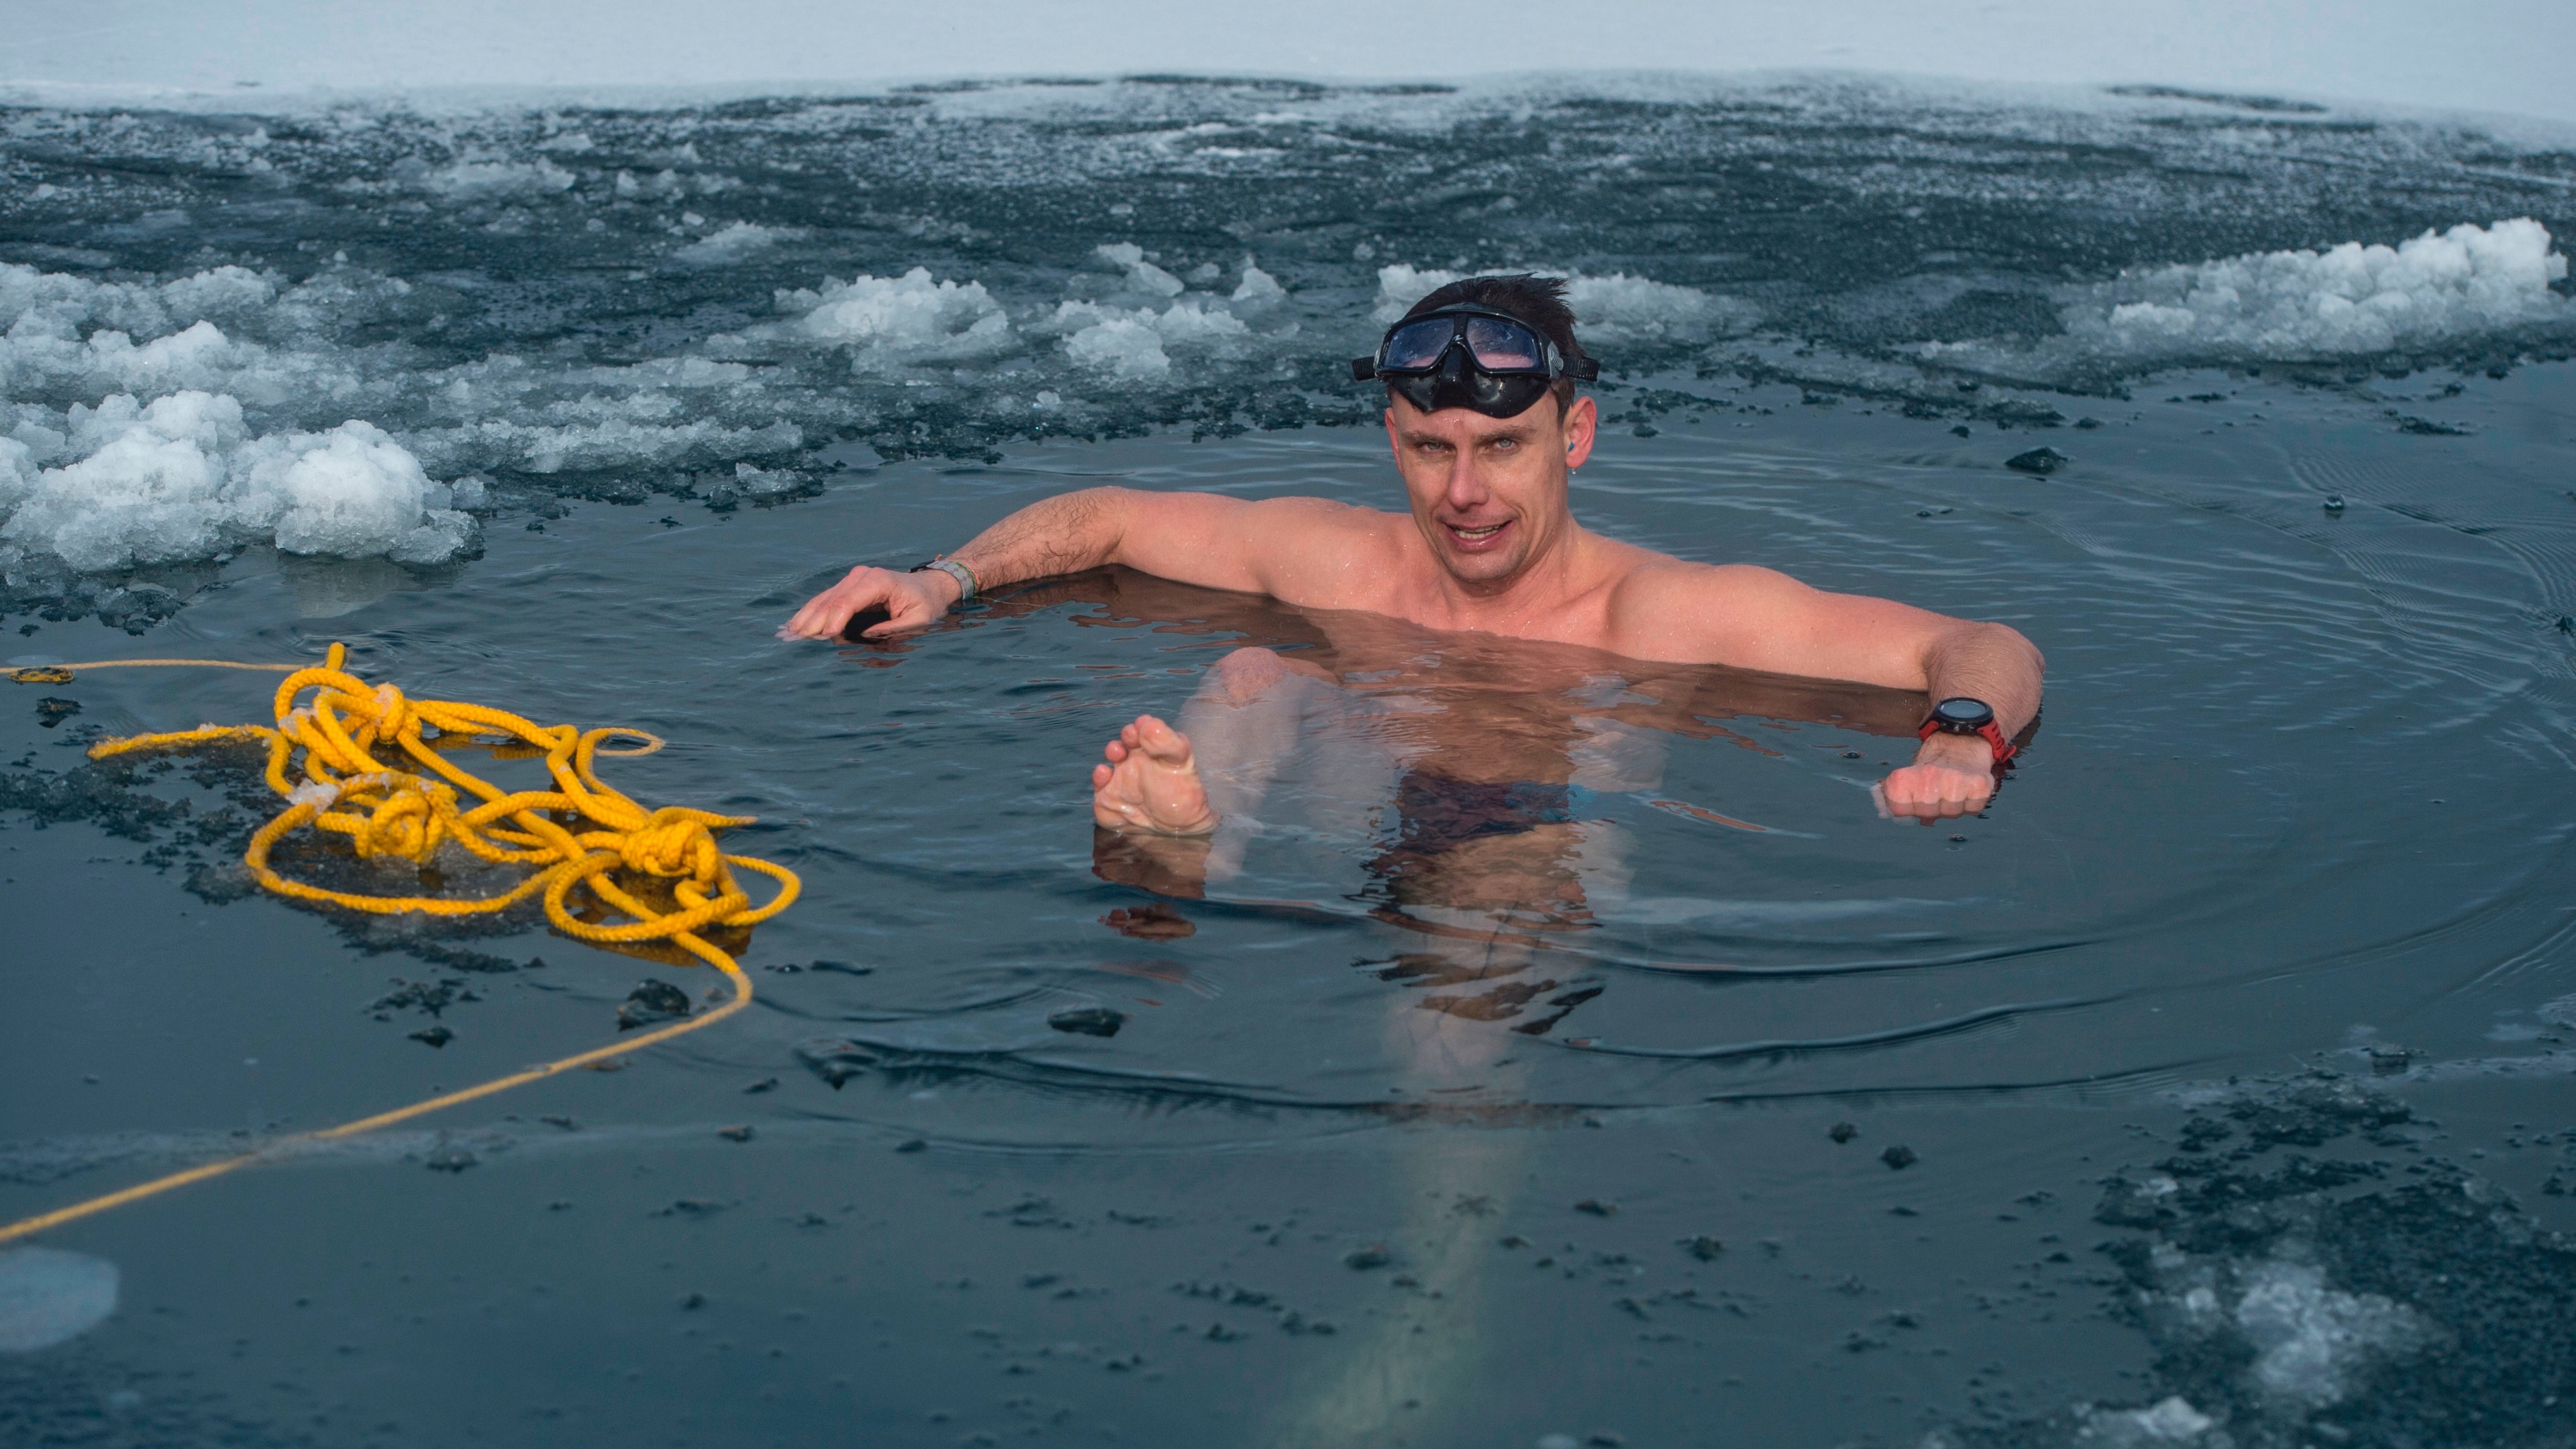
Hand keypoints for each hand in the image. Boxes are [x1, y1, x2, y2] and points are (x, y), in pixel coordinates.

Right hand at [777, 564, 959, 640]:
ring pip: (824, 598)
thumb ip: (893, 628)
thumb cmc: (926, 605)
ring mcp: (854, 578)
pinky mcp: (850, 585)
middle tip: (794, 639)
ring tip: (788, 633)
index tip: (823, 637)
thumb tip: (864, 635)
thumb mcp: (919, 620)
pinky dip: (812, 611)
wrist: (930, 586)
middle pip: (831, 599)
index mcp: (879, 581)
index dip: (833, 620)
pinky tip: (798, 624)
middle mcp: (862, 576)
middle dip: (812, 620)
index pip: (848, 601)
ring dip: (806, 616)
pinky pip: (827, 599)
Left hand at [1875, 732, 1996, 822]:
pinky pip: (1972, 810)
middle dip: (1931, 808)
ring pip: (1951, 814)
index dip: (1907, 808)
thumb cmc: (1932, 766)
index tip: (1912, 798)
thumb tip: (1888, 814)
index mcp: (1905, 777)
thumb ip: (1897, 797)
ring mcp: (1956, 782)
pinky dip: (1970, 803)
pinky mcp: (1980, 786)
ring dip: (1952, 806)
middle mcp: (1929, 777)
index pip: (1898, 810)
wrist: (1962, 742)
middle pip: (1927, 814)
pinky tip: (1967, 789)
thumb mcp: (1907, 776)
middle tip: (1935, 792)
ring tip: (1952, 789)